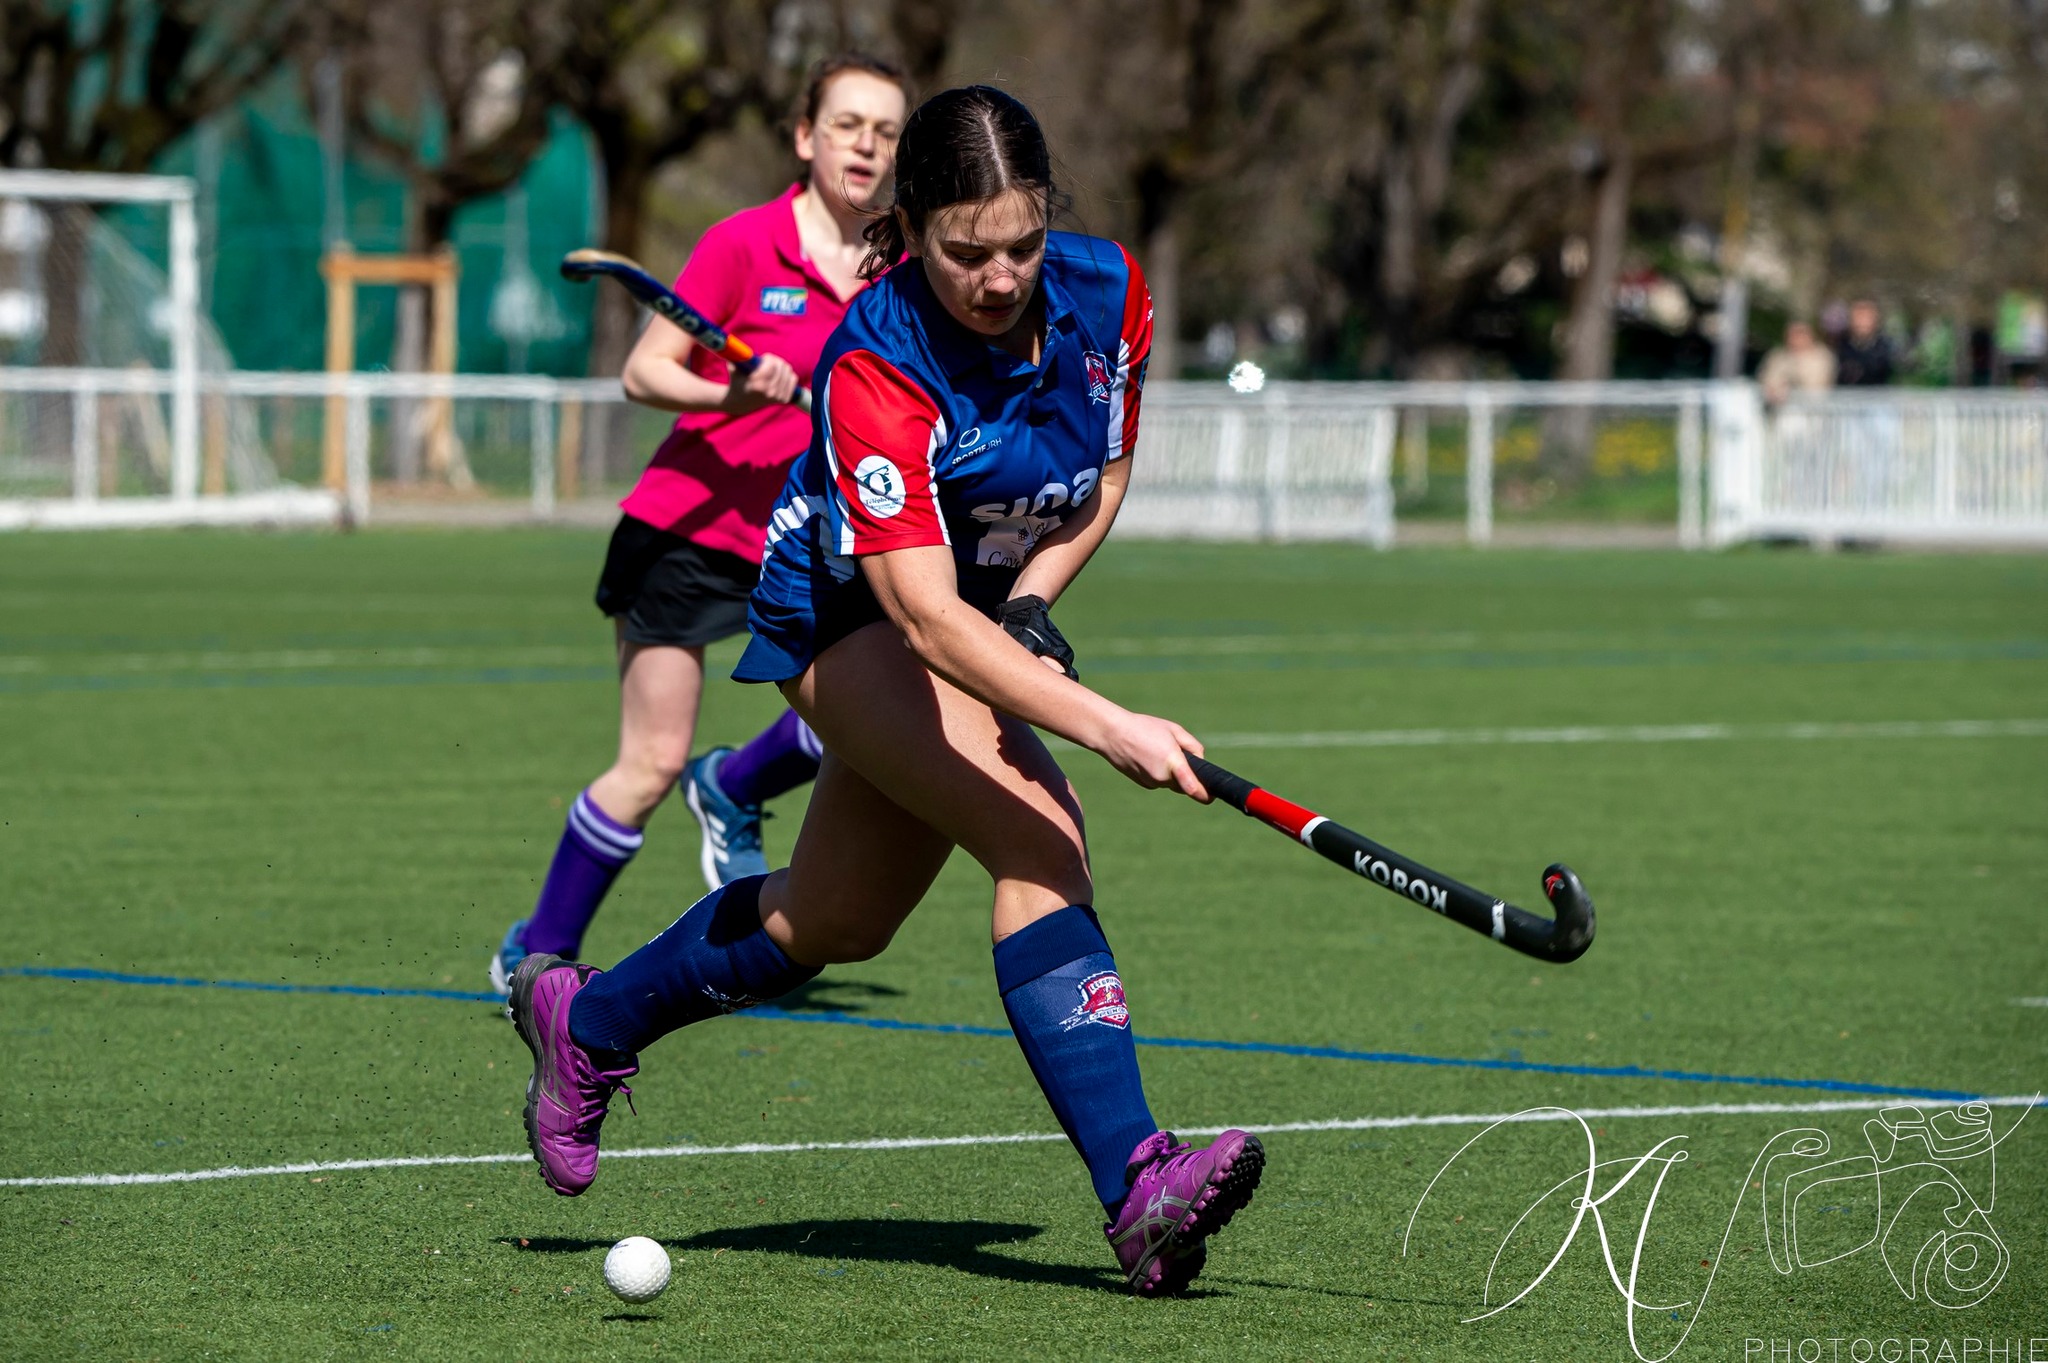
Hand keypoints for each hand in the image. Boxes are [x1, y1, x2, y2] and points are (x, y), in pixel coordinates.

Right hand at [720, 353, 799, 413]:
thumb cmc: (736, 381)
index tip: (763, 358)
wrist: (740, 402)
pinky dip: (788, 375)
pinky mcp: (784, 399)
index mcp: (757, 385)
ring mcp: (778, 397)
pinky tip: (779, 375)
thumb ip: (736, 356)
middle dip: (774, 360)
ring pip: (788, 371)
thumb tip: (732, 342)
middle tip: (767, 362)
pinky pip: (793, 379)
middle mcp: (769, 392)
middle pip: (782, 366)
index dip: (768, 358)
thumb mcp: (733, 368)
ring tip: (772, 369)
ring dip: (781, 366)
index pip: (772, 364)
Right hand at [1092, 708, 1210, 800]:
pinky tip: (1148, 756)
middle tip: (1178, 753)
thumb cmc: (1144, 727)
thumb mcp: (1174, 730)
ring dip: (1172, 772)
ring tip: (1158, 749)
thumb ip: (1192, 746)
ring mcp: (1152, 783)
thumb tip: (1200, 760)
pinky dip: (1160, 772)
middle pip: (1185, 784)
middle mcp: (1162, 777)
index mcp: (1173, 762)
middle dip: (1187, 774)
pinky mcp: (1144, 784)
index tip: (1212, 795)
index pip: (1194, 788)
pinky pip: (1160, 781)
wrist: (1112, 734)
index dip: (1206, 794)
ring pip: (1172, 783)